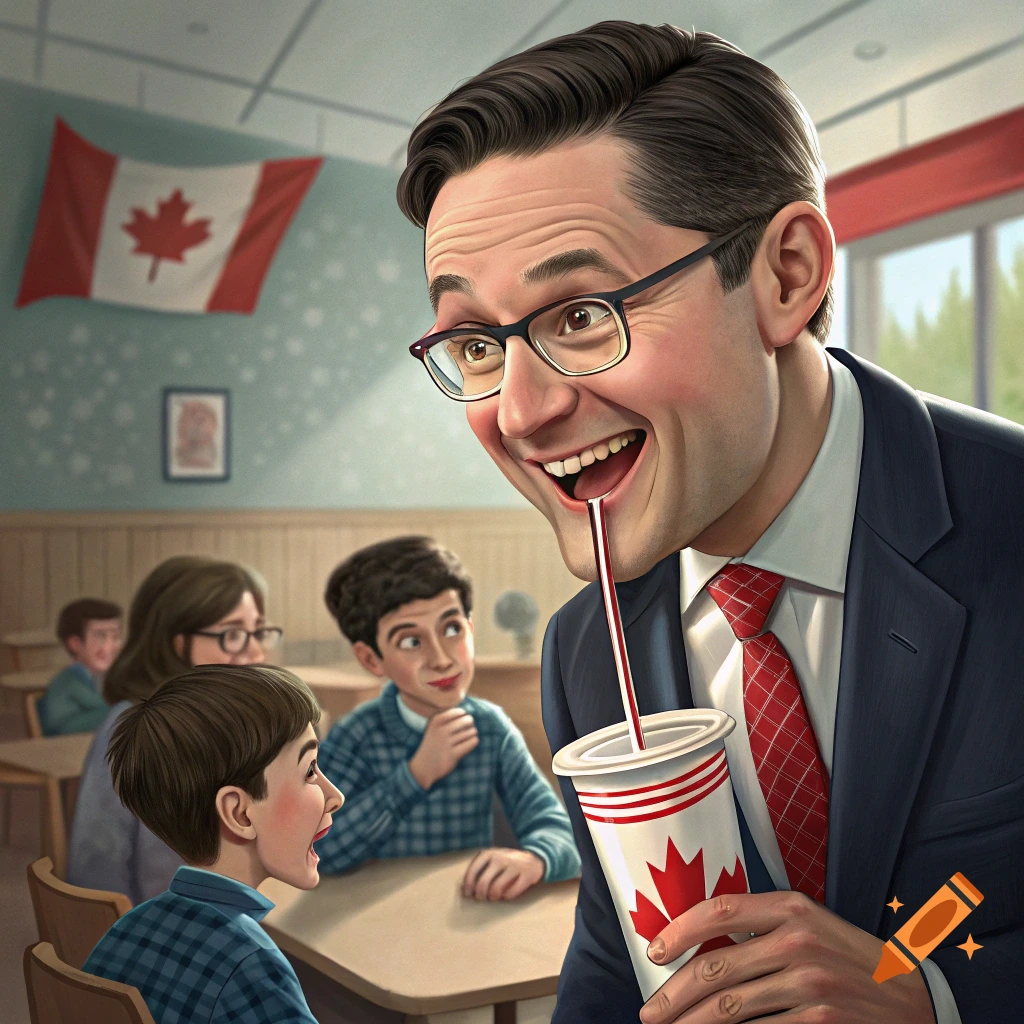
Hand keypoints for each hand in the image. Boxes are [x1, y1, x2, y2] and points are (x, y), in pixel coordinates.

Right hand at [408, 707, 478, 788]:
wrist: (424, 766)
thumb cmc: (434, 744)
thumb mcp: (435, 728)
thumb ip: (448, 719)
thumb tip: (467, 713)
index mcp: (436, 721)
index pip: (458, 712)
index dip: (463, 715)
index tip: (462, 719)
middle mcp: (440, 731)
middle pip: (467, 720)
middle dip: (470, 723)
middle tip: (469, 727)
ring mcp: (446, 743)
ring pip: (471, 732)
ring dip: (472, 733)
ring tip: (469, 736)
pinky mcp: (452, 755)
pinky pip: (471, 743)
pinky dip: (474, 741)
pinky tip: (470, 743)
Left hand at [461, 848, 544, 900]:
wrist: (534, 858)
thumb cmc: (507, 862)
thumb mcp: (492, 859)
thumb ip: (479, 869)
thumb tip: (463, 888)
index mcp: (490, 853)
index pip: (473, 870)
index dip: (468, 884)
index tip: (467, 894)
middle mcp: (501, 858)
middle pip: (483, 882)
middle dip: (480, 894)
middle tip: (481, 898)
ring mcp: (514, 866)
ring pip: (496, 889)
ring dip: (493, 897)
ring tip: (493, 897)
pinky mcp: (526, 876)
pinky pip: (511, 893)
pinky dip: (506, 897)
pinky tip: (505, 895)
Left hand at [640, 891, 935, 1023]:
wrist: (915, 998)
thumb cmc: (852, 959)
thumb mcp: (812, 926)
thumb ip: (763, 928)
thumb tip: (702, 945)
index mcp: (792, 908)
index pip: (720, 910)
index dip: (679, 930)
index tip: (654, 951)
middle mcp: (798, 941)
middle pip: (716, 967)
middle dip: (674, 995)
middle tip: (650, 1012)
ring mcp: (809, 985)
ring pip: (729, 1008)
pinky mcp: (820, 1022)